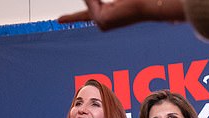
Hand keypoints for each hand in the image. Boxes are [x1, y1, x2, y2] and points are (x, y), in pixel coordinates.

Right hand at [57, 0, 184, 30]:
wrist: (150, 3)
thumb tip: (91, 0)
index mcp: (109, 15)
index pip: (87, 13)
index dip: (72, 17)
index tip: (58, 21)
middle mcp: (105, 23)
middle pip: (88, 6)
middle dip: (82, 17)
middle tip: (117, 8)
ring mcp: (102, 24)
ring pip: (89, 2)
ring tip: (120, 4)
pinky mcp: (102, 22)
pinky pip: (90, 2)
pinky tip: (116, 3)